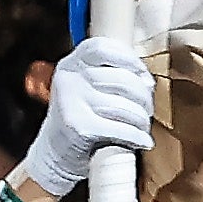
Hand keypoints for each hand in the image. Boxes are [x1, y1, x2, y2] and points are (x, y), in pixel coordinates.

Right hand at [19, 36, 152, 199]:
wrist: (54, 153)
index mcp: (71, 64)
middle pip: (120, 79)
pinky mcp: (77, 125)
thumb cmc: (80, 118)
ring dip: (141, 119)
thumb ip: (112, 77)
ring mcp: (70, 101)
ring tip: (143, 127)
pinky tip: (144, 141)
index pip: (102, 48)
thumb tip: (147, 81)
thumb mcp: (87, 89)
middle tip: (148, 109)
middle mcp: (68, 78)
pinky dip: (137, 137)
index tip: (143, 74)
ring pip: (123, 105)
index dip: (128, 58)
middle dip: (143, 96)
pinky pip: (119, 128)